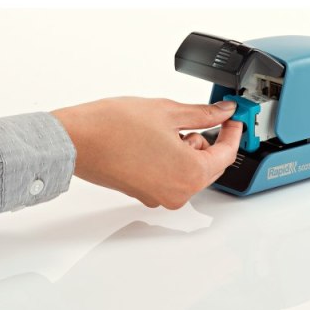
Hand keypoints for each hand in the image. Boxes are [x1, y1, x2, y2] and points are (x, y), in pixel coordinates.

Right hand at [51, 97, 241, 208]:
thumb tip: (222, 112)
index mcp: (189, 174)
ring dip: (189, 150)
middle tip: (202, 118)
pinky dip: (173, 161)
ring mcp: (160, 197)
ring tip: (168, 129)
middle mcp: (178, 192)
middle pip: (209, 167)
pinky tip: (158, 142)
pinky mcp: (145, 195)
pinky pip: (172, 178)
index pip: (226, 155)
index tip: (233, 120)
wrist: (76, 141)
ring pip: (190, 172)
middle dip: (209, 142)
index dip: (233, 133)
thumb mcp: (167, 112)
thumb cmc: (113, 127)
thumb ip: (202, 114)